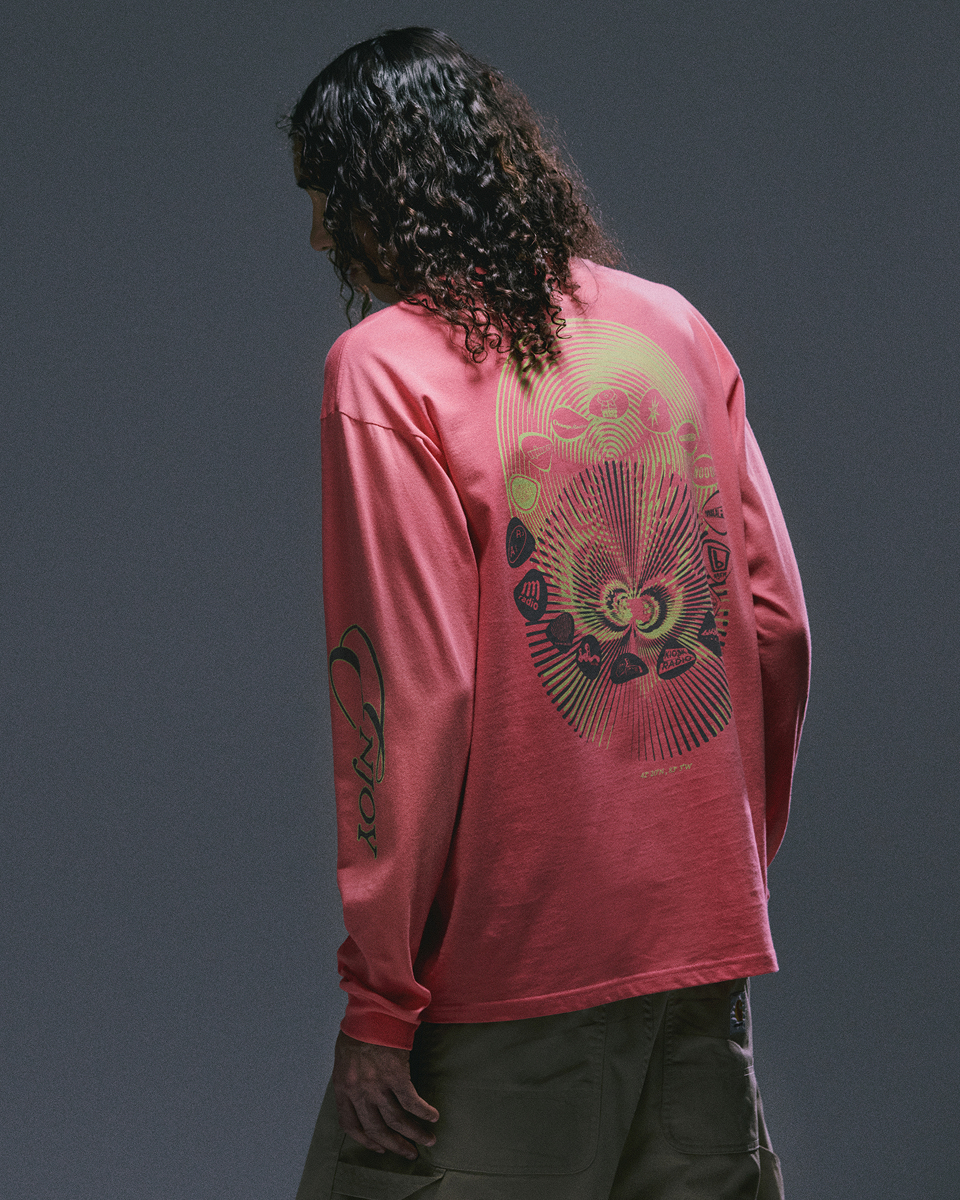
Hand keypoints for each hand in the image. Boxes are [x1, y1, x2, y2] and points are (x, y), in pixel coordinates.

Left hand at [332, 1030, 439, 1160]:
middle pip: (376, 1129)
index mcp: (343, 1088)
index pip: (351, 1125)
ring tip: (428, 1140)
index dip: (366, 1141)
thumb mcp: (345, 1058)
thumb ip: (352, 1081)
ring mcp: (377, 1085)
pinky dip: (424, 1112)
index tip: (380, 1148)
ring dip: (414, 1134)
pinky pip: (412, 1102)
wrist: (372, 1009)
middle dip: (395, 1145)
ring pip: (397, 1120)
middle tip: (409, 1154)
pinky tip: (433, 1116)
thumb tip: (362, 1099)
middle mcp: (359, 1091)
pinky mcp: (397, 1075)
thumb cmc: (358, 1029)